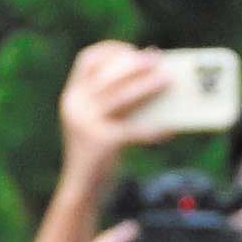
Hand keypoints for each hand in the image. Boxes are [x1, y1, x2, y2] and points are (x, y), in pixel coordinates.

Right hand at [55, 37, 181, 166]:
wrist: (81, 191)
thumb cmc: (97, 153)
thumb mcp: (97, 122)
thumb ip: (112, 101)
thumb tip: (151, 75)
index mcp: (72, 98)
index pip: (87, 60)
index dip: (110, 49)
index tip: (131, 50)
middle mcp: (75, 107)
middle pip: (109, 75)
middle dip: (135, 64)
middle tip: (157, 60)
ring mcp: (87, 125)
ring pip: (122, 97)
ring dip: (147, 86)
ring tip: (167, 80)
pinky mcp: (102, 143)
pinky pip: (135, 129)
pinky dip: (155, 128)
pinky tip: (169, 128)